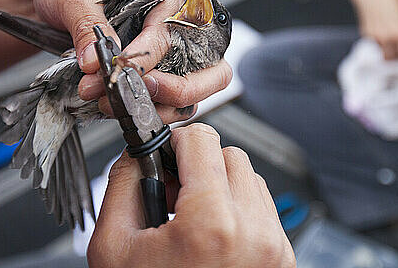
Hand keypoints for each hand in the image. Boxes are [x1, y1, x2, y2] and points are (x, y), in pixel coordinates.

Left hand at [31, 0, 231, 122]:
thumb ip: (88, 28)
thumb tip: (97, 64)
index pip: (169, 34)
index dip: (145, 59)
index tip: (119, 74)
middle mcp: (175, 21)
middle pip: (209, 67)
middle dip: (180, 89)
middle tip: (142, 94)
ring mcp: (168, 49)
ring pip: (192, 91)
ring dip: (159, 106)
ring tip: (116, 104)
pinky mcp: (154, 70)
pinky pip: (167, 100)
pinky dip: (150, 110)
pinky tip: (120, 108)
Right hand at [88, 123, 295, 267]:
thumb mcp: (113, 248)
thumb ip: (123, 185)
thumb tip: (139, 154)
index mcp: (212, 225)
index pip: (202, 142)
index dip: (176, 143)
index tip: (164, 155)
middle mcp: (254, 232)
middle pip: (230, 155)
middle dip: (198, 166)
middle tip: (173, 193)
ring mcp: (275, 246)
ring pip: (250, 178)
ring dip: (221, 186)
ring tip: (193, 218)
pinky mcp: (283, 258)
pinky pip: (263, 208)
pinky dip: (238, 208)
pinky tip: (213, 234)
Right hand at [346, 0, 397, 58]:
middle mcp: (388, 37)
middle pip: (389, 58)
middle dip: (393, 57)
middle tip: (396, 52)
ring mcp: (375, 36)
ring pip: (380, 50)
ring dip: (384, 48)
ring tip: (387, 39)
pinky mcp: (365, 32)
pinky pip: (373, 41)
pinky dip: (376, 39)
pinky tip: (379, 29)